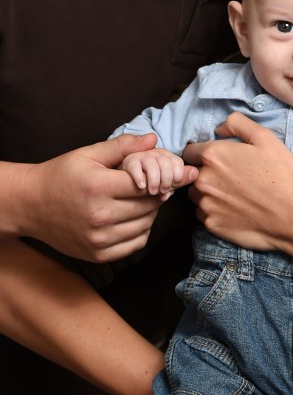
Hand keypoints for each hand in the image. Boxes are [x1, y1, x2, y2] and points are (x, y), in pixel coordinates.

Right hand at [14, 134, 196, 262]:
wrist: (30, 205)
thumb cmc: (61, 175)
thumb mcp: (88, 154)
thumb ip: (123, 146)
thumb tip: (154, 139)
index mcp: (98, 187)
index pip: (146, 184)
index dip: (157, 178)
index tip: (159, 174)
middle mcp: (99, 216)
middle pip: (149, 205)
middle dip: (155, 194)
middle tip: (150, 186)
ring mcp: (98, 239)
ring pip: (146, 224)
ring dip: (149, 212)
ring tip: (139, 200)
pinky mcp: (98, 255)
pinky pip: (136, 243)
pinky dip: (141, 230)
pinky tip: (131, 218)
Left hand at [184, 112, 292, 250]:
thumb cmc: (283, 174)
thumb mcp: (265, 137)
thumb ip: (237, 123)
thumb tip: (219, 129)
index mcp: (213, 155)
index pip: (190, 150)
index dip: (204, 152)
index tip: (219, 158)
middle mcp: (203, 180)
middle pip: (193, 173)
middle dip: (207, 172)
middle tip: (232, 176)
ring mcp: (206, 204)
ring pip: (197, 194)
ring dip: (209, 192)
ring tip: (235, 193)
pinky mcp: (212, 225)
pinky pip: (205, 213)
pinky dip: (216, 210)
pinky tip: (236, 208)